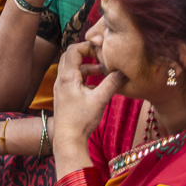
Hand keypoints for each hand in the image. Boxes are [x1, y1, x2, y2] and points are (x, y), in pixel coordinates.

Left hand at [51, 42, 123, 158]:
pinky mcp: (64, 96)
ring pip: (72, 69)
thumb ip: (112, 83)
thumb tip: (124, 72)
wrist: (67, 139)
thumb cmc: (81, 120)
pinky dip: (84, 78)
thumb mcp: (100, 99)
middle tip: (101, 58)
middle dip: (87, 54)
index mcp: (67, 76)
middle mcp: (61, 79)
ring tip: (102, 72)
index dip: (87, 46)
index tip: (101, 52)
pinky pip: (73, 80)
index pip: (73, 49)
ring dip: (87, 67)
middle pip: (70, 56)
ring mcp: (61, 88)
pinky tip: (97, 87)